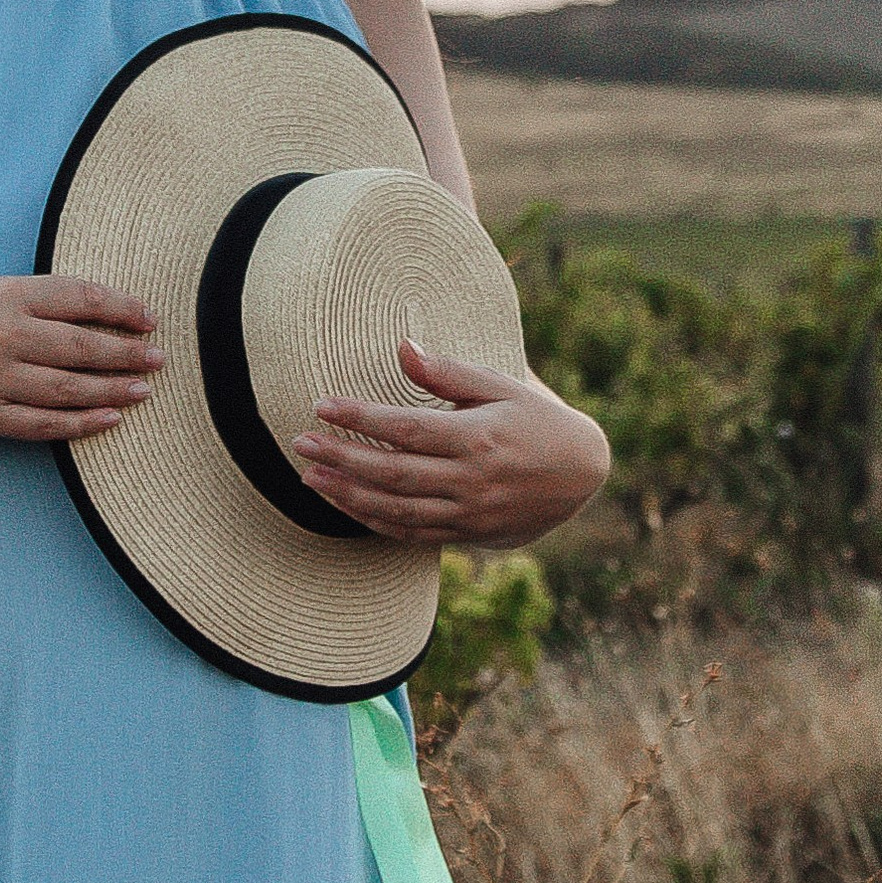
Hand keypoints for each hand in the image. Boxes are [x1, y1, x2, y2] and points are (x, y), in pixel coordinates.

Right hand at [0, 275, 160, 441]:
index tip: (150, 319)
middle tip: (159, 359)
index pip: (81, 298)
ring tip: (143, 390)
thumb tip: (106, 313)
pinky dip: (81, 424)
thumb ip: (42, 300)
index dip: (122, 308)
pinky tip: (110, 420)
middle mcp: (4, 336)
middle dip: (127, 353)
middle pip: (82, 347)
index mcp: (9, 295)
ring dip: (113, 391)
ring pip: (68, 389)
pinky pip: (43, 425)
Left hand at [287, 341, 610, 550]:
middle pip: (391, 472)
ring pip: (396, 509)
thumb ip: (449, 373)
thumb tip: (403, 348)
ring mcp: (468, 513)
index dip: (359, 418)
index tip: (322, 405)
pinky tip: (346, 505)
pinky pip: (412, 534)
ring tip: (310, 477)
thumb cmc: (537, 419)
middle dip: (341, 457)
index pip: (404, 429)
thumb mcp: (502, 386)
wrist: (582, 474)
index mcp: (477, 438)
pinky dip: (375, 522)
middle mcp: (469, 480)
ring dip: (348, 495)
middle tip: (300, 443)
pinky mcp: (468, 534)